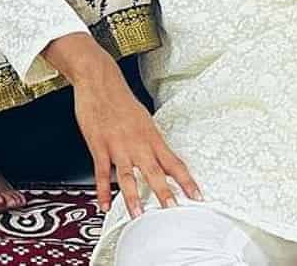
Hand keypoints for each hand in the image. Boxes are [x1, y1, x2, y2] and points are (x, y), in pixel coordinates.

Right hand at [73, 62, 200, 216]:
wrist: (99, 81)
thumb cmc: (121, 100)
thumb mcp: (143, 119)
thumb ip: (151, 142)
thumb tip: (162, 159)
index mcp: (151, 137)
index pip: (174, 162)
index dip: (187, 180)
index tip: (197, 196)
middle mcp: (137, 143)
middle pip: (153, 171)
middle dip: (164, 192)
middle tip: (172, 209)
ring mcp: (117, 146)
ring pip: (127, 175)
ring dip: (132, 196)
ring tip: (138, 213)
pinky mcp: (98, 145)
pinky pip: (102, 172)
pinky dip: (102, 190)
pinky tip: (104, 204)